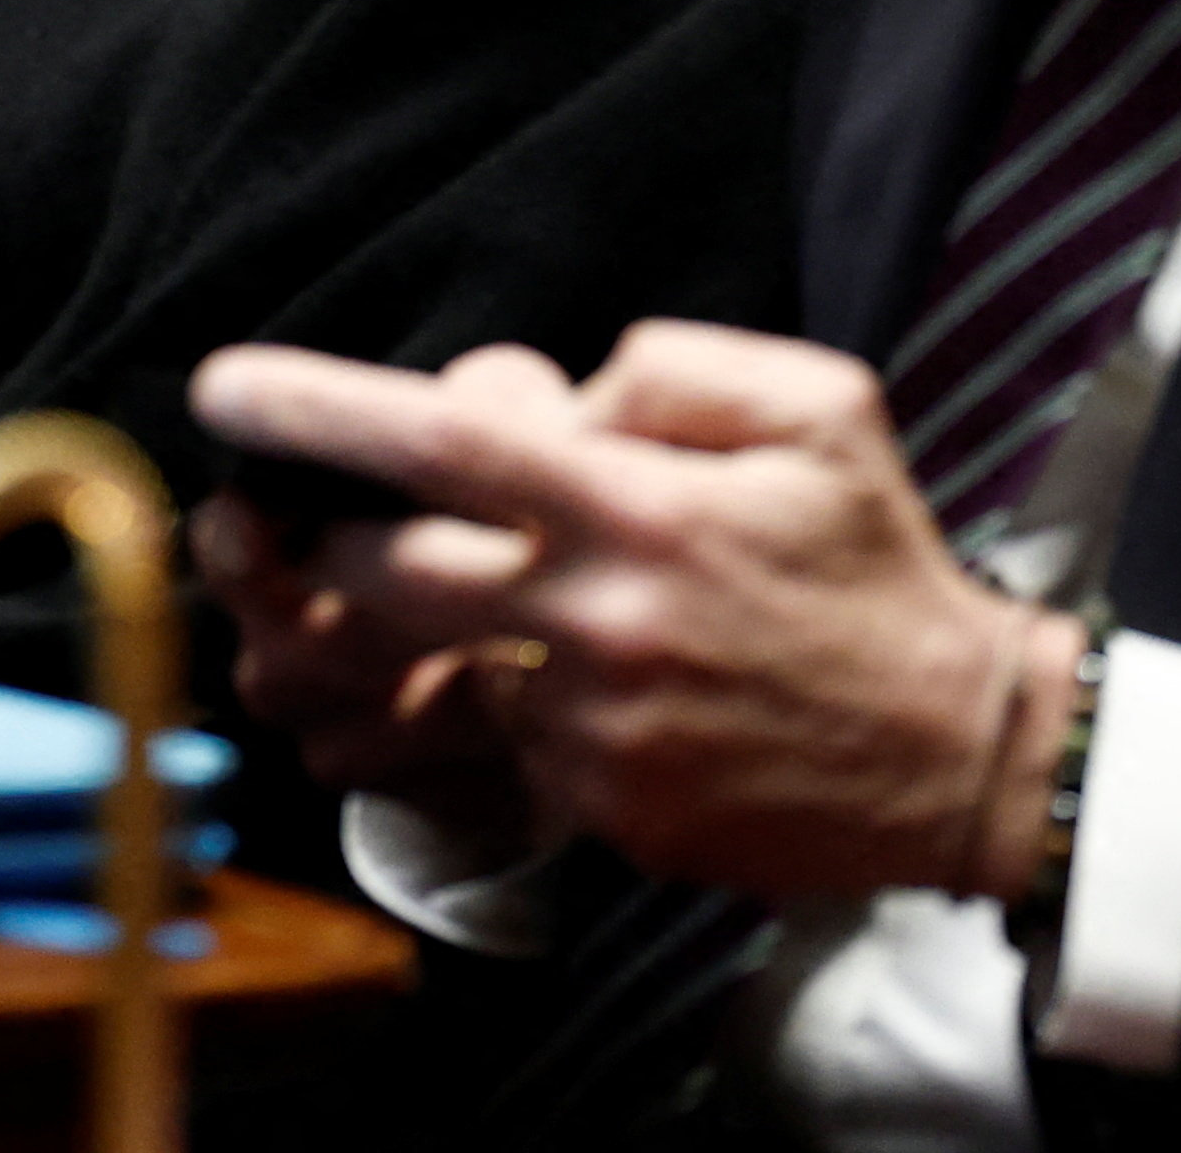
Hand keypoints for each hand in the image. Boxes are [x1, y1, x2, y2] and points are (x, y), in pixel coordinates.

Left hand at [186, 323, 1076, 907]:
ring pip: (444, 664)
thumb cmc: (878, 561)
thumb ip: (670, 368)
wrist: (960, 748)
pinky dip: (532, 708)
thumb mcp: (816, 406)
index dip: (313, 410)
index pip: (436, 445)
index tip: (220, 383)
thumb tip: (561, 401)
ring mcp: (593, 730)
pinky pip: (514, 744)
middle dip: (343, 540)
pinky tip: (621, 689)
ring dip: (456, 629)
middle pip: (386, 574)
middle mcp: (595, 621)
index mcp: (636, 508)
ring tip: (549, 608)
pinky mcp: (606, 812)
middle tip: (355, 515)